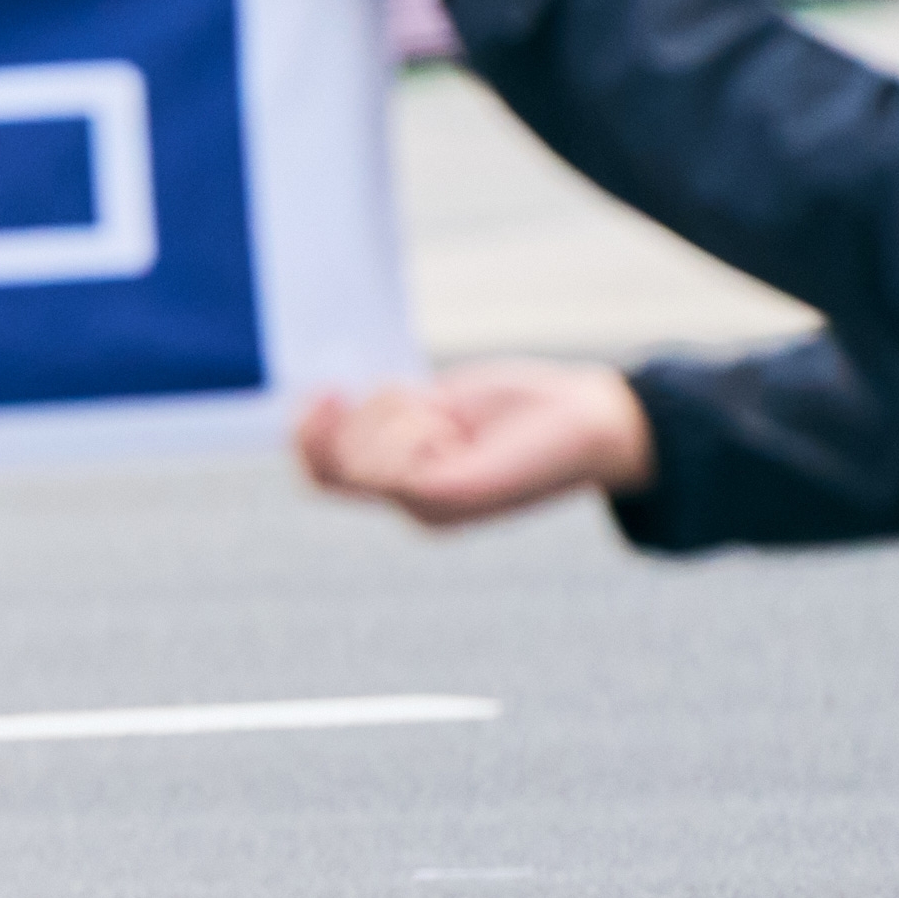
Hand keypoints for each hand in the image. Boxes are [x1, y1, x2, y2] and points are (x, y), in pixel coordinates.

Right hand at [296, 363, 653, 528]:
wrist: (594, 422)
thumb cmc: (523, 411)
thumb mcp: (439, 406)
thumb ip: (389, 419)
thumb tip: (322, 406)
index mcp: (408, 488)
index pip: (320, 475)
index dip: (305, 433)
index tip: (326, 389)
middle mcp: (413, 508)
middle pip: (324, 468)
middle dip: (347, 421)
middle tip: (408, 393)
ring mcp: (428, 508)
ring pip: (358, 458)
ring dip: (391, 414)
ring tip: (447, 415)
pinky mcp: (447, 496)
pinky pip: (392, 459)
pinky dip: (412, 426)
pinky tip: (451, 426)